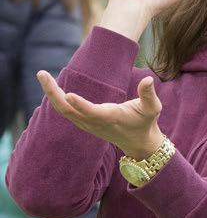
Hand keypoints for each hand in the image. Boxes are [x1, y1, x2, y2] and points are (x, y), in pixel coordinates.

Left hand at [36, 69, 163, 159]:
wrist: (139, 143)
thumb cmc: (146, 122)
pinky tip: (50, 86)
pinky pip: (66, 112)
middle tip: (41, 74)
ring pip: (64, 111)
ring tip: (42, 75)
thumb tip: (148, 80)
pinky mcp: (84, 123)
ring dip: (52, 94)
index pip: (94, 112)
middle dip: (53, 93)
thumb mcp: (153, 108)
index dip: (82, 105)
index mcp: (111, 118)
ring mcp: (88, 124)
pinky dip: (56, 99)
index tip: (68, 95)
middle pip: (69, 110)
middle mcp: (95, 122)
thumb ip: (148, 94)